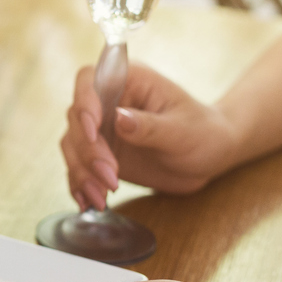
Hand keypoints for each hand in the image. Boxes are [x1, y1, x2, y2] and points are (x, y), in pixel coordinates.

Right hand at [62, 63, 240, 209]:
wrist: (209, 156)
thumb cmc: (203, 133)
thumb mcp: (183, 131)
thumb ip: (151, 126)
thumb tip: (119, 118)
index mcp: (129, 81)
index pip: (90, 80)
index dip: (85, 101)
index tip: (94, 129)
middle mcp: (107, 101)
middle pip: (76, 118)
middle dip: (88, 150)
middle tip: (111, 177)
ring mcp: (101, 129)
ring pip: (72, 145)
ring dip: (82, 172)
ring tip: (102, 197)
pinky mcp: (99, 154)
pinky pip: (78, 167)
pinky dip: (79, 185)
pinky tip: (88, 202)